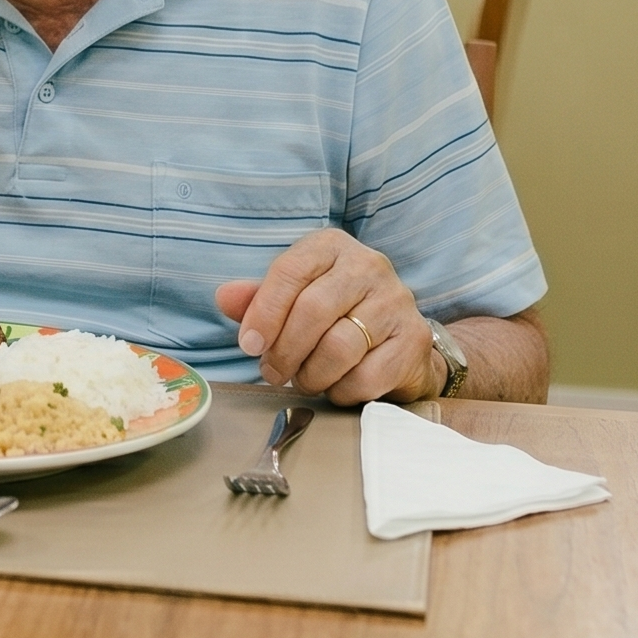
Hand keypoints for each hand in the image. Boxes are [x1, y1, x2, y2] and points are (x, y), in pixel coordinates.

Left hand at [214, 229, 436, 405]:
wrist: (395, 338)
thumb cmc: (332, 314)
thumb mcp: (292, 297)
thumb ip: (258, 299)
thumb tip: (224, 298)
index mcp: (331, 246)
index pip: (289, 272)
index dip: (263, 313)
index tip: (248, 345)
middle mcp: (368, 265)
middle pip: (313, 311)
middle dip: (284, 351)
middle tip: (272, 372)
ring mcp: (396, 300)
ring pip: (340, 347)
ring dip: (311, 375)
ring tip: (303, 381)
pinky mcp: (413, 338)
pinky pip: (367, 376)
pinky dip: (342, 390)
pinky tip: (336, 386)